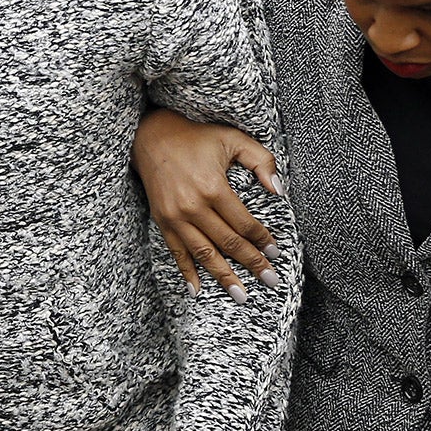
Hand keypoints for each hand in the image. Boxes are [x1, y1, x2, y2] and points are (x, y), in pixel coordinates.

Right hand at [134, 108, 285, 298]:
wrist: (151, 136)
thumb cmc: (196, 136)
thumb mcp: (232, 139)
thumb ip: (261, 160)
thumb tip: (279, 189)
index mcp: (213, 186)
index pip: (244, 223)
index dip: (262, 240)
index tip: (275, 252)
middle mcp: (193, 206)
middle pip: (228, 242)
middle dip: (252, 263)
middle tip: (270, 280)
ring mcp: (175, 216)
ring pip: (204, 254)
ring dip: (224, 277)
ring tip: (241, 295)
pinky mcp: (162, 220)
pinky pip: (176, 252)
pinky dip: (187, 273)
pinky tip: (198, 290)